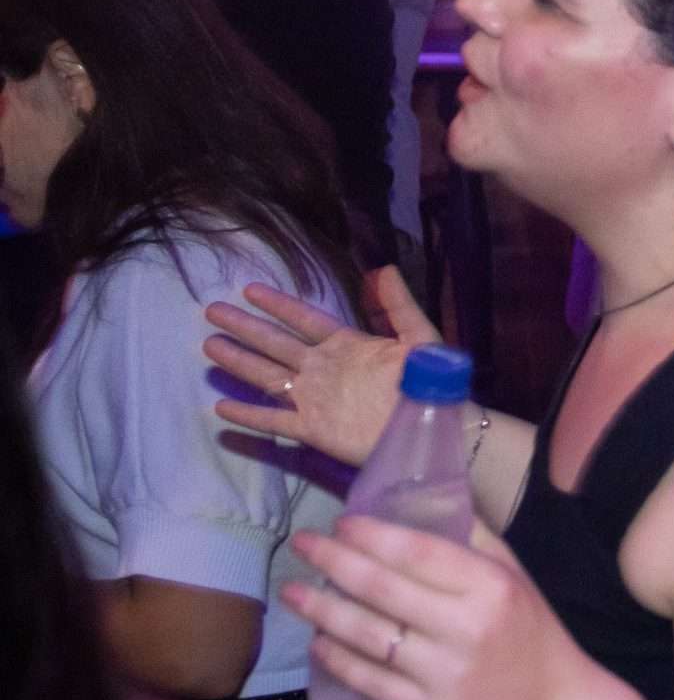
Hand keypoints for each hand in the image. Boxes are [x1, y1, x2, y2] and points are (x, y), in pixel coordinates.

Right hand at [206, 269, 441, 469]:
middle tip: (211, 311)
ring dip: (239, 363)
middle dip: (245, 328)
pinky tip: (220, 407)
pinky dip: (249, 414)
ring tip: (209, 346)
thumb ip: (399, 305)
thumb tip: (384, 269)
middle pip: (276, 344)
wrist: (438, 429)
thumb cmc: (432, 383)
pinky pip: (274, 421)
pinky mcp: (314, 430)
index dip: (279, 305)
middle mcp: (325, 369)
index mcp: (347, 346)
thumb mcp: (419, 338)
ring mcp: (316, 400)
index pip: (305, 320)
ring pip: (269, 377)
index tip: (249, 290)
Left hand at [282, 513, 586, 699]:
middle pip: (382, 589)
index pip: (417, 552)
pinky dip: (337, 659)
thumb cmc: (530, 632)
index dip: (371, 535)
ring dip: (321, 610)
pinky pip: (369, 681)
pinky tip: (318, 642)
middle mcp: (466, 627)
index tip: (341, 523)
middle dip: (333, 561)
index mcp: (490, 586)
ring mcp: (445, 673)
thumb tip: (423, 499)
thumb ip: (472, 540)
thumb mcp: (514, 577)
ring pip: (366, 636)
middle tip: (302, 543)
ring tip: (292, 591)